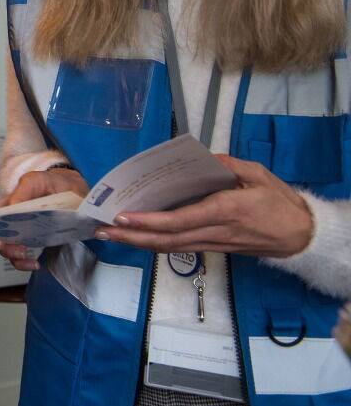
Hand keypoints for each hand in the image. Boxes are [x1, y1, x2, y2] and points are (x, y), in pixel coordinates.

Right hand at [0, 166, 88, 270]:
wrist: (75, 194)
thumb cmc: (53, 184)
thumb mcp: (40, 179)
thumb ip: (26, 188)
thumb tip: (13, 205)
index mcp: (8, 203)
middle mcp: (10, 220)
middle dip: (2, 246)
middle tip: (18, 250)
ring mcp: (21, 232)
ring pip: (6, 249)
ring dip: (13, 258)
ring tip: (27, 259)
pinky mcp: (33, 242)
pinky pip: (21, 257)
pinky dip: (24, 263)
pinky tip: (35, 263)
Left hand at [96, 156, 313, 257]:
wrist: (303, 235)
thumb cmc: (280, 202)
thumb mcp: (257, 174)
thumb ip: (228, 165)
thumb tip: (201, 158)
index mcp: (225, 211)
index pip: (179, 221)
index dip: (149, 222)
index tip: (123, 217)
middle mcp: (215, 231)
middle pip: (167, 239)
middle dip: (132, 237)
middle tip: (102, 230)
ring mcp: (214, 243)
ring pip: (170, 247)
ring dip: (139, 243)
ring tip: (111, 235)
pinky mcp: (215, 248)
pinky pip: (180, 247)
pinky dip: (155, 243)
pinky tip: (137, 237)